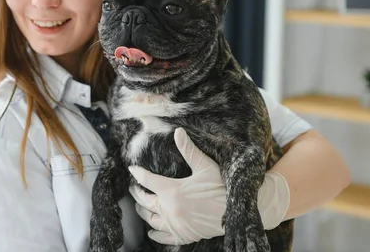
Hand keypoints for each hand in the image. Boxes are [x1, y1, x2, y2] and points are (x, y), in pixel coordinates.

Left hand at [128, 128, 226, 244]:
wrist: (237, 212)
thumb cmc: (222, 188)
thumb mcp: (205, 166)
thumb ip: (188, 150)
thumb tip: (178, 131)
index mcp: (172, 190)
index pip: (147, 180)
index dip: (138, 173)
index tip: (132, 170)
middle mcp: (169, 209)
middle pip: (144, 201)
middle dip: (137, 193)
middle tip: (133, 188)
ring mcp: (174, 224)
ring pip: (151, 219)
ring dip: (143, 212)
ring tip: (140, 206)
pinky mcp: (182, 236)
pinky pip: (163, 238)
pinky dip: (155, 235)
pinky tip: (151, 232)